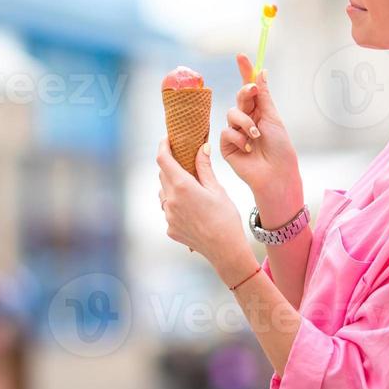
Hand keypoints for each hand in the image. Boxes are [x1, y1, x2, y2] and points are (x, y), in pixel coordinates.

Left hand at [156, 135, 251, 269]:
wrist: (226, 250)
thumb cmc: (225, 218)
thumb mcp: (217, 189)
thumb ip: (204, 167)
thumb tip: (201, 147)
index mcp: (182, 187)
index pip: (163, 160)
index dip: (163, 146)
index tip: (167, 139)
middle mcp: (170, 201)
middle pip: (163, 175)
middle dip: (171, 166)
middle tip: (184, 160)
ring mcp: (168, 216)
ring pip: (164, 193)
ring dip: (172, 185)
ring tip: (190, 187)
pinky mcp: (170, 228)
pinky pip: (168, 210)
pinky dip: (176, 203)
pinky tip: (192, 207)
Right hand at [222, 54, 300, 212]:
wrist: (275, 174)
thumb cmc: (280, 148)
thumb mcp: (273, 118)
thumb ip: (264, 95)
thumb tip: (261, 72)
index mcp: (260, 112)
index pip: (250, 88)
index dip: (245, 71)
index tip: (241, 55)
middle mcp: (246, 120)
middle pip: (240, 97)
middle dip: (246, 93)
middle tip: (253, 91)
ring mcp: (235, 132)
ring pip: (231, 113)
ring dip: (245, 122)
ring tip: (255, 136)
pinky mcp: (227, 146)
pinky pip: (226, 132)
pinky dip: (238, 138)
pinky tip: (248, 148)